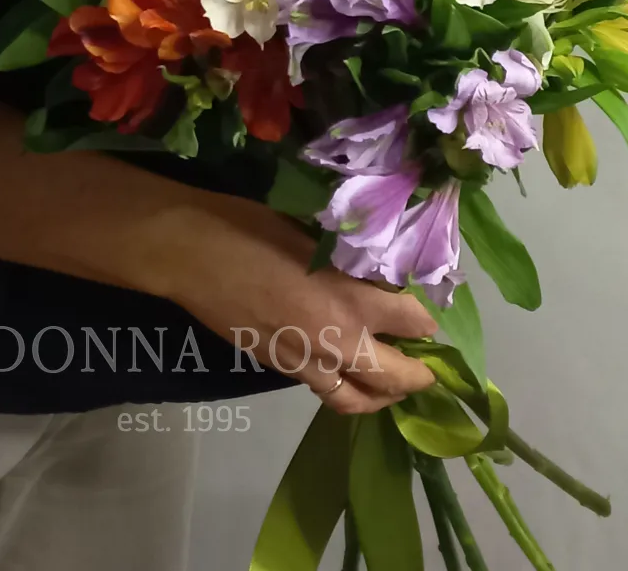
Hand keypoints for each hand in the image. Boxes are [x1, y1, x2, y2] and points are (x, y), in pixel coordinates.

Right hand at [161, 199, 437, 413]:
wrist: (195, 254)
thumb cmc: (255, 228)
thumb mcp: (319, 234)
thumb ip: (355, 261)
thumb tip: (383, 271)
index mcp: (353, 297)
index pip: (414, 321)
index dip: (428, 320)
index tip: (432, 315)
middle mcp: (338, 338)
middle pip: (395, 376)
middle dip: (419, 376)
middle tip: (429, 367)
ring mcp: (307, 361)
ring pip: (358, 400)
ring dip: (382, 397)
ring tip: (393, 386)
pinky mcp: (280, 368)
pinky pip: (324, 391)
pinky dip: (345, 390)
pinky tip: (347, 374)